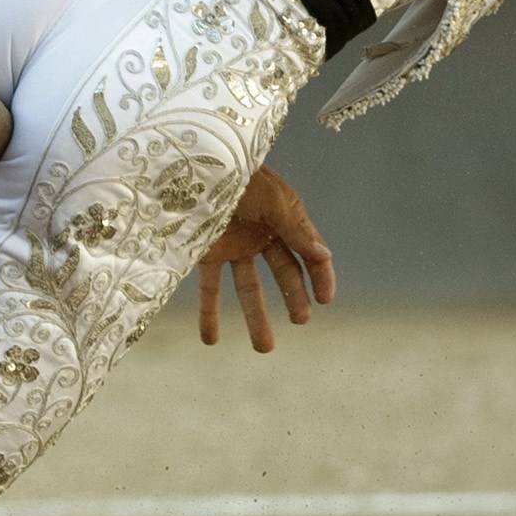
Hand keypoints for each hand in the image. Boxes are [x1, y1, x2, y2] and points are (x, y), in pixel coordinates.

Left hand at [194, 166, 334, 350]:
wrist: (190, 167)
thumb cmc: (237, 175)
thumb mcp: (271, 199)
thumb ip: (294, 229)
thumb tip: (323, 256)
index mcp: (285, 220)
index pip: (309, 254)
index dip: (320, 276)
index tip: (324, 300)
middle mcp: (262, 236)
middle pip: (283, 274)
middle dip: (293, 298)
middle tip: (300, 321)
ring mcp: (234, 247)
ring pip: (249, 289)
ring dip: (256, 317)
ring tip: (265, 348)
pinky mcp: (206, 254)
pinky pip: (208, 289)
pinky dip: (209, 314)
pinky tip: (210, 340)